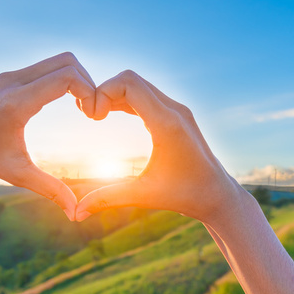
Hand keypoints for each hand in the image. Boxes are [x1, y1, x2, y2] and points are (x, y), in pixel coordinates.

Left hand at [0, 52, 95, 219]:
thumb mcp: (19, 175)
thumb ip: (50, 190)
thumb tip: (75, 214)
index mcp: (17, 103)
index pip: (65, 77)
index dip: (89, 91)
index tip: (92, 115)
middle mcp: (14, 82)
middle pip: (67, 62)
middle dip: (88, 83)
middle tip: (91, 110)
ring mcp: (12, 75)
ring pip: (60, 60)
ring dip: (78, 79)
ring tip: (82, 107)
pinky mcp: (11, 75)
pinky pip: (49, 66)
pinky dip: (66, 79)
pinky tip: (69, 101)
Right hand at [75, 70, 243, 222]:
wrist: (217, 195)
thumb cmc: (185, 197)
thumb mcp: (143, 196)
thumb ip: (108, 199)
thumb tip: (76, 214)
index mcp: (167, 124)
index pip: (129, 84)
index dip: (102, 92)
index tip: (91, 118)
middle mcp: (174, 110)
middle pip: (131, 79)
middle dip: (104, 91)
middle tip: (90, 116)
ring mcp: (178, 110)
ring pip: (139, 85)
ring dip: (114, 95)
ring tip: (96, 116)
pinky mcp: (177, 115)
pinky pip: (146, 95)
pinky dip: (126, 100)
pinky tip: (110, 115)